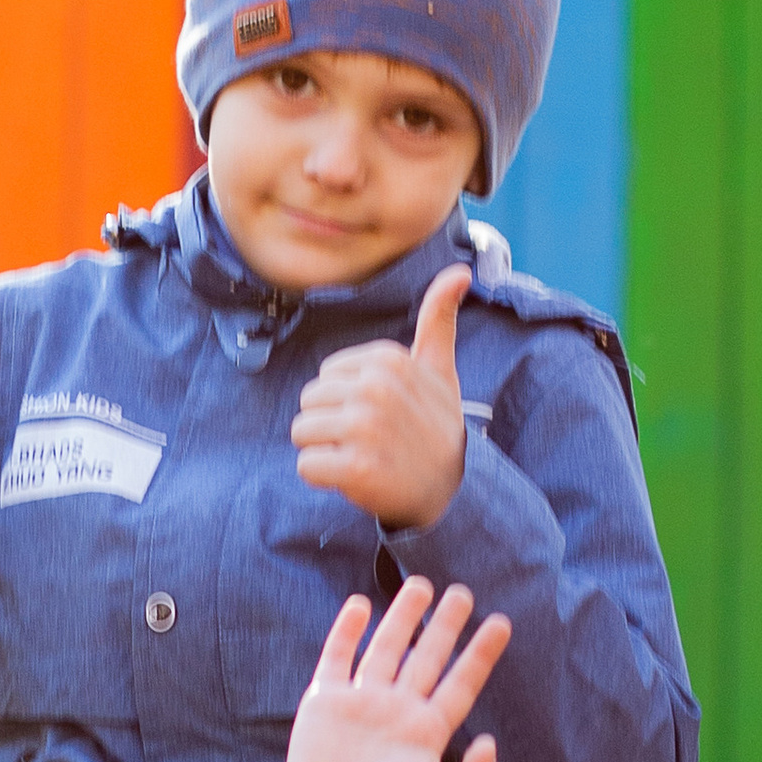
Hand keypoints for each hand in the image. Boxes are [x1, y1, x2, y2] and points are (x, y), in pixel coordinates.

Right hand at [282, 578, 510, 761]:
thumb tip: (491, 743)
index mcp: (428, 730)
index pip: (460, 684)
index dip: (480, 655)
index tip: (502, 623)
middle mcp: (398, 709)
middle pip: (426, 658)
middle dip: (445, 626)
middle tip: (463, 593)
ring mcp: (362, 701)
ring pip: (386, 649)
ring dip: (402, 618)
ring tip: (421, 586)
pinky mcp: (326, 701)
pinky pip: (337, 658)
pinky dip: (346, 632)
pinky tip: (360, 605)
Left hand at [291, 262, 469, 531]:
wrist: (456, 490)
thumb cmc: (439, 427)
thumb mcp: (440, 369)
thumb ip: (438, 319)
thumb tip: (459, 272)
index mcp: (388, 359)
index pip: (326, 377)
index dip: (347, 401)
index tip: (383, 415)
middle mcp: (376, 387)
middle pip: (309, 402)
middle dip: (332, 426)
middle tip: (371, 441)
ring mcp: (365, 427)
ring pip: (302, 432)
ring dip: (326, 451)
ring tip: (363, 456)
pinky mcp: (357, 468)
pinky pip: (307, 466)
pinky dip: (325, 479)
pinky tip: (358, 478)